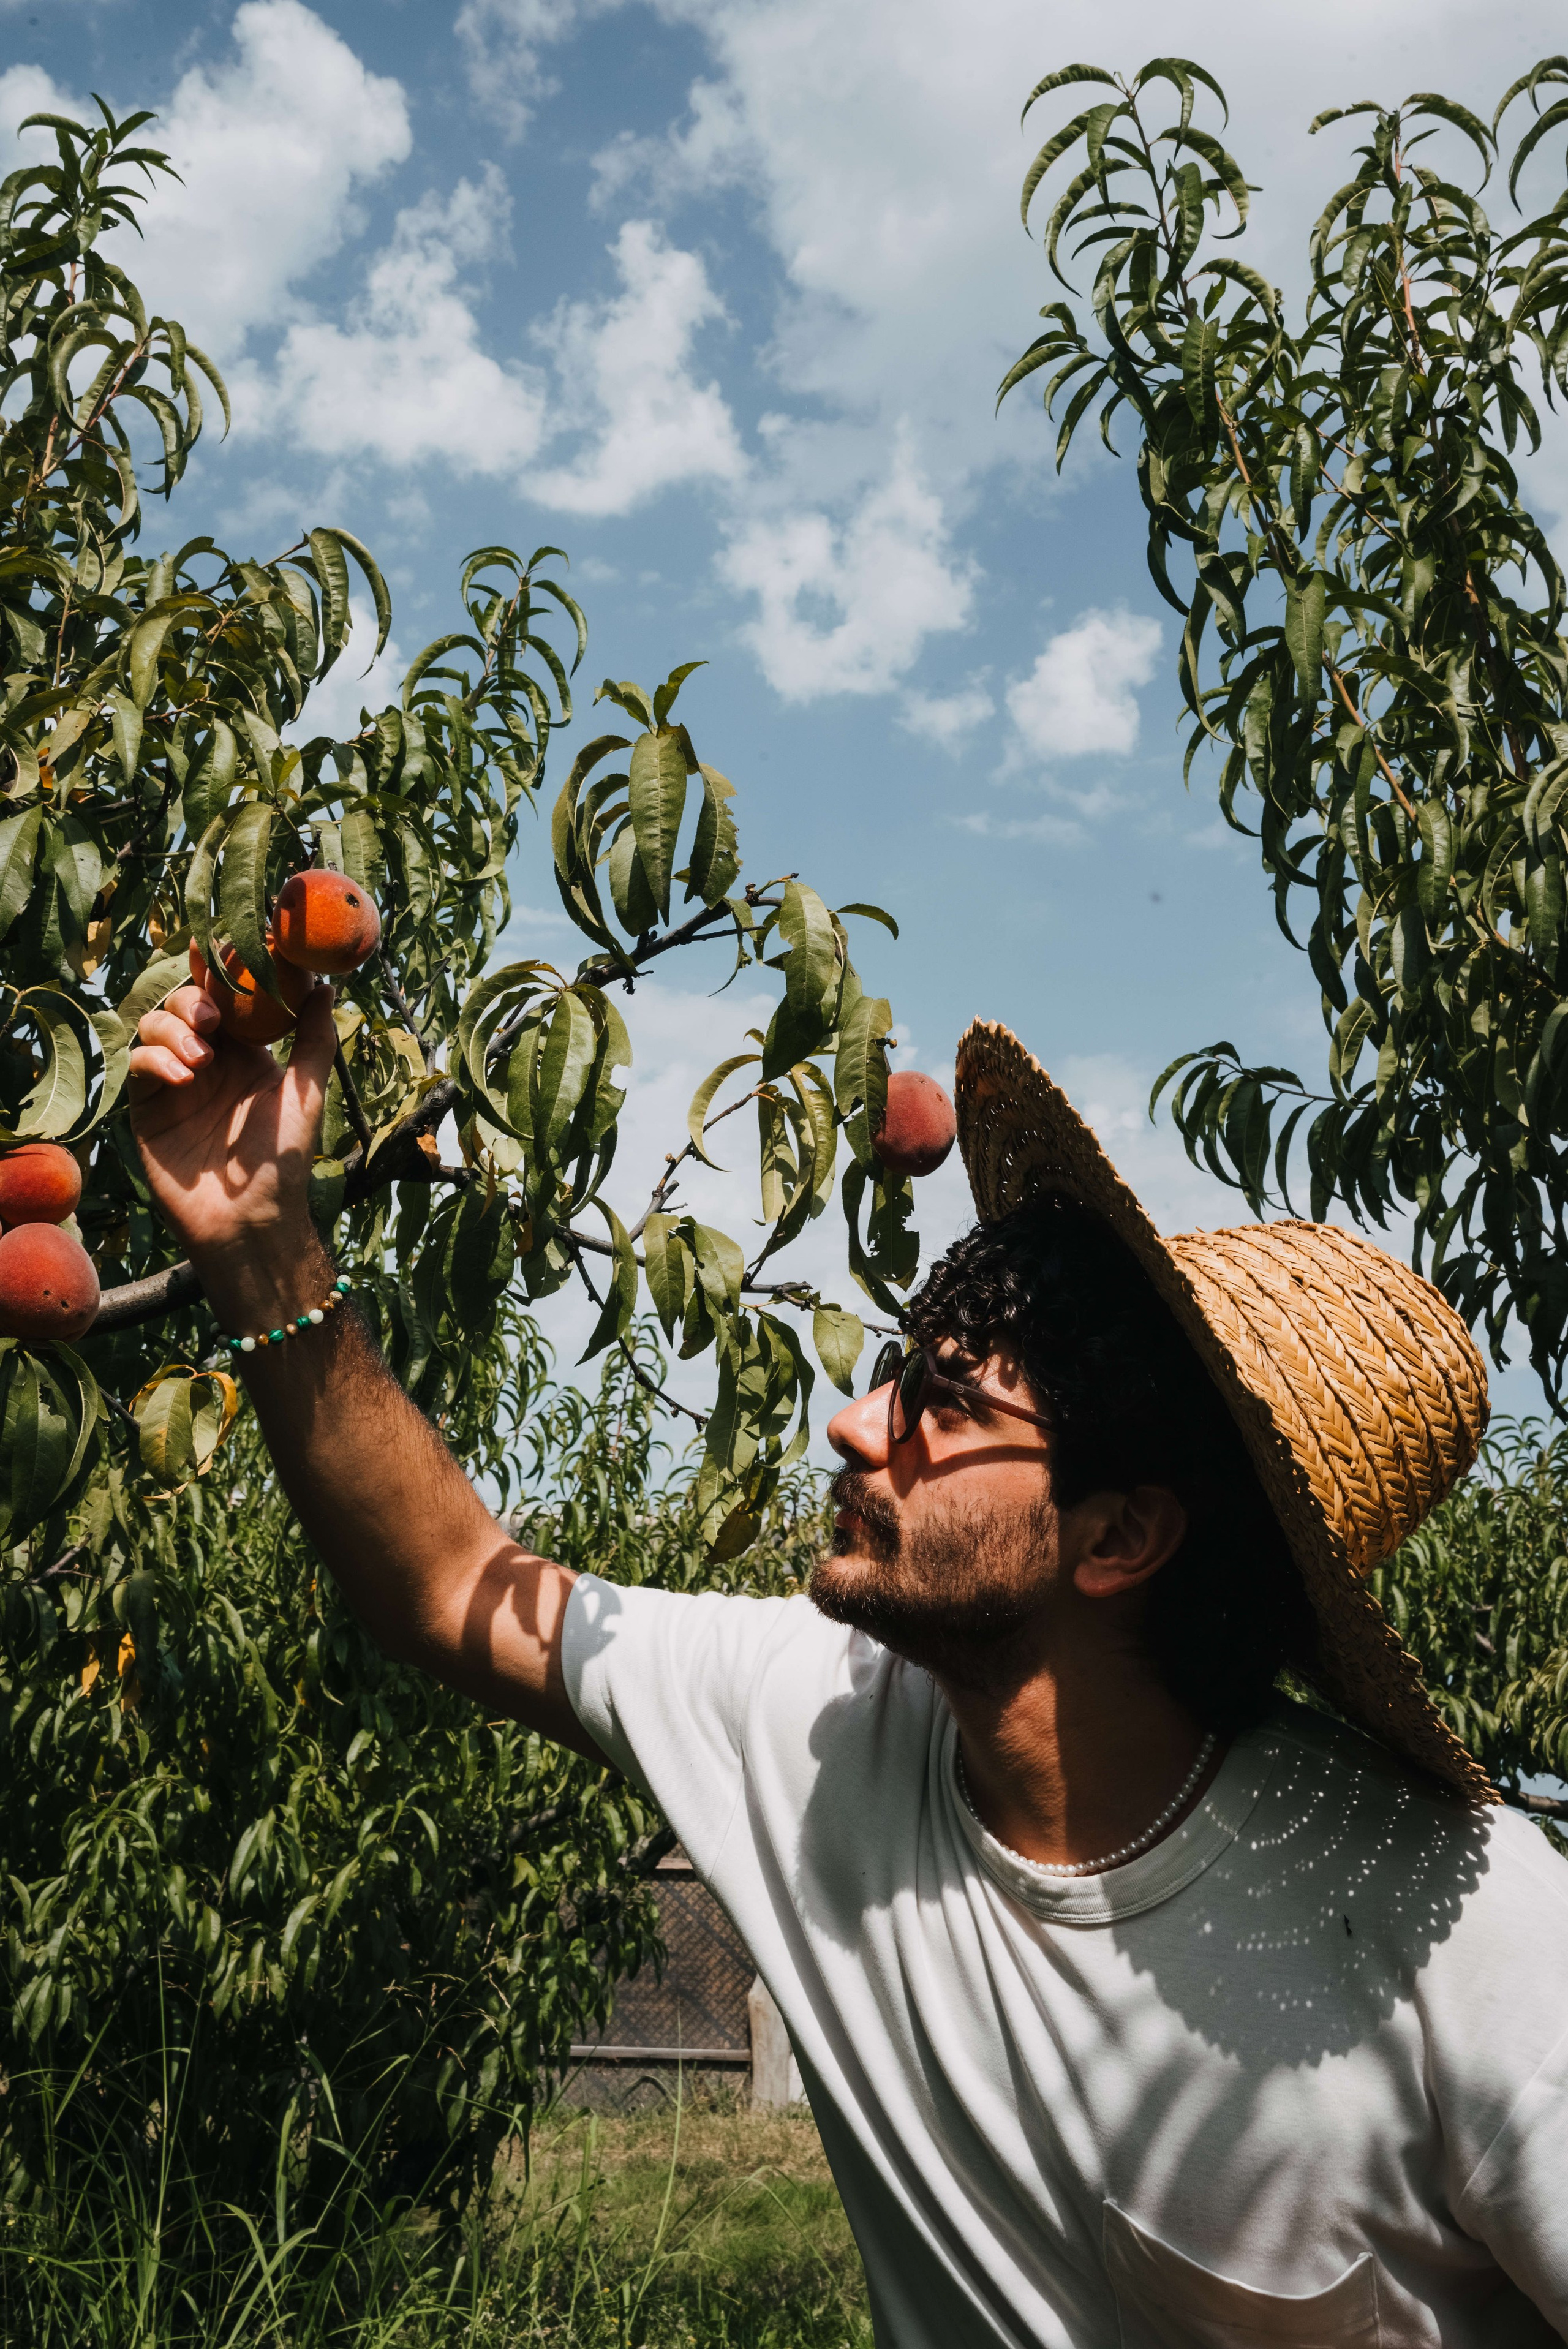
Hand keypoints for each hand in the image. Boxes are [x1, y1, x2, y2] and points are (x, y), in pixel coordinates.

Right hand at [129, 982, 338, 1287]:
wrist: (252, 1219)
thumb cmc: (284, 1160)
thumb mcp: (306, 1093)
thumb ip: (314, 1039)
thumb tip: (326, 986)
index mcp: (246, 1052)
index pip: (226, 997)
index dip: (220, 971)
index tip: (221, 949)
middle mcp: (207, 1061)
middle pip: (183, 1002)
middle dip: (192, 997)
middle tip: (211, 1016)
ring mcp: (173, 1083)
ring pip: (154, 1026)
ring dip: (174, 1029)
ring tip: (202, 1059)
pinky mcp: (146, 1109)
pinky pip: (138, 1065)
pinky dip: (156, 1060)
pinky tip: (184, 1078)